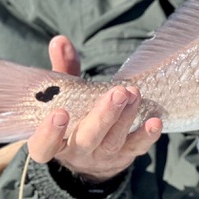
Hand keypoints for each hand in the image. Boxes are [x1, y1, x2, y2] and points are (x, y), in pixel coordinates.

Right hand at [27, 35, 162, 182]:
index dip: (49, 134)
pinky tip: (155, 121)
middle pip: (88, 138)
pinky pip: (136, 148)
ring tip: (134, 94)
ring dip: (126, 118)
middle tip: (118, 93)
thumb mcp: (63, 96)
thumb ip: (62, 70)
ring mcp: (101, 157)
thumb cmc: (73, 116)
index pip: (43, 146)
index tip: (60, 113)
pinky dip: (146, 135)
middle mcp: (76, 153)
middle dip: (104, 116)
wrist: (91, 154)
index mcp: (54, 142)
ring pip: (113, 141)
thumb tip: (60, 41)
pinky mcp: (124, 157)